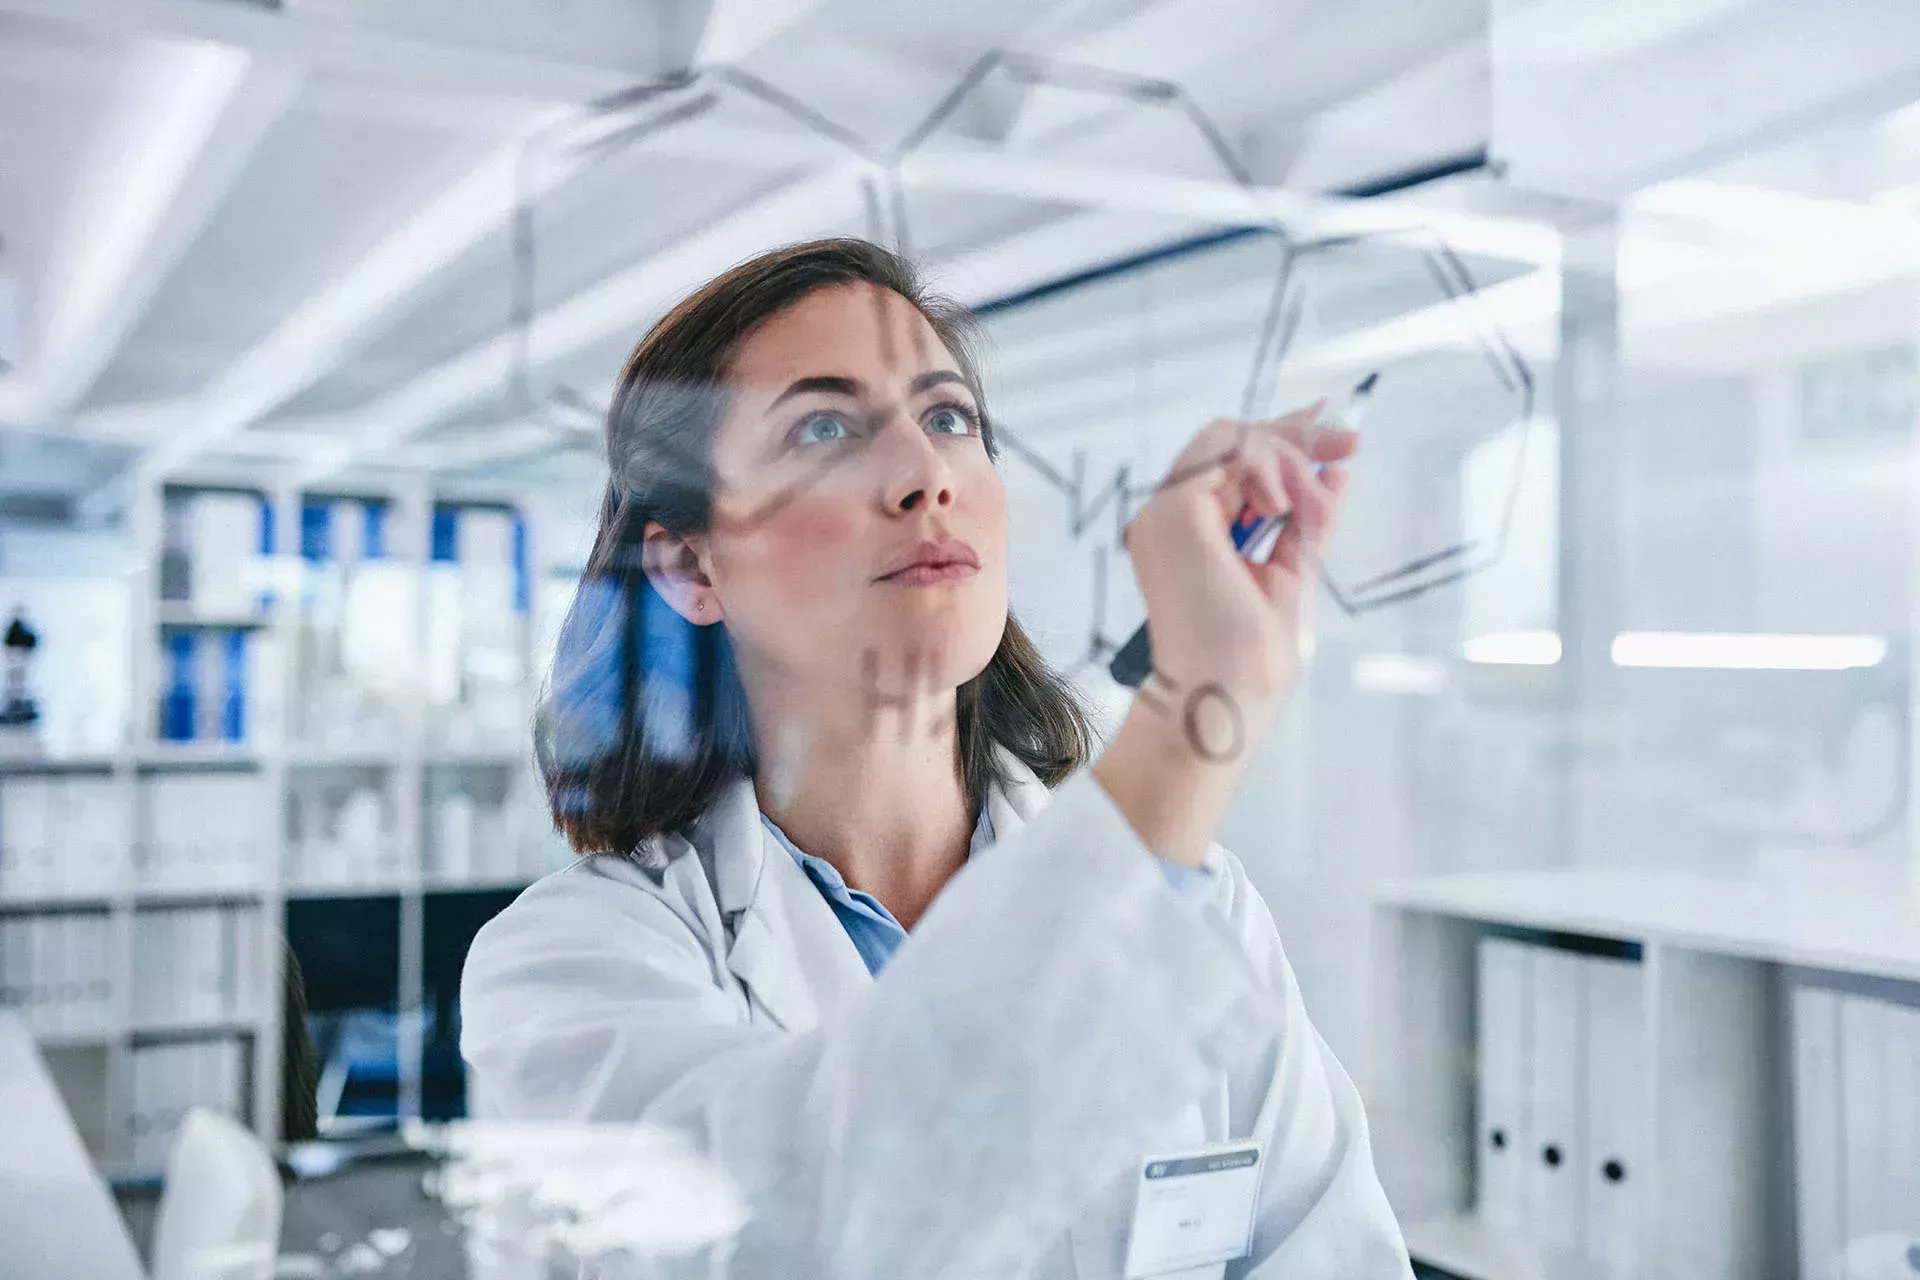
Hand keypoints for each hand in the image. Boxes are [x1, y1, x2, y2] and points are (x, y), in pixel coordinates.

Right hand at [1126, 405, 1354, 726]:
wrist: (1228, 695)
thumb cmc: (1252, 658)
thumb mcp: (1293, 573)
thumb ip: (1306, 524)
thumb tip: (1334, 472)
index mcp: (1193, 534)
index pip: (1234, 465)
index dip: (1285, 440)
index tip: (1338, 440)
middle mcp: (1172, 518)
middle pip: (1232, 442)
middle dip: (1298, 435)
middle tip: (1348, 442)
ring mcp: (1166, 512)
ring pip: (1230, 439)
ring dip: (1287, 457)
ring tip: (1311, 505)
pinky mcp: (1174, 512)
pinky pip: (1225, 452)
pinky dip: (1267, 465)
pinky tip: (1287, 504)